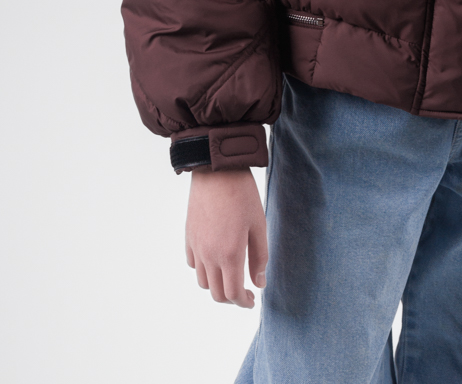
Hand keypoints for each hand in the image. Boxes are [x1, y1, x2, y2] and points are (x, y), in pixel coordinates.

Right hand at [185, 166, 267, 307]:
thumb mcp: (259, 225)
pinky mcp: (189, 237)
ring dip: (217, 285)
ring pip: (203, 281)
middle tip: (244, 291)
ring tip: (231, 275)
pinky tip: (216, 259)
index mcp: (230, 254)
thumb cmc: (242, 195)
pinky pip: (193, 264)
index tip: (252, 300)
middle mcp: (209, 256)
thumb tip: (259, 283)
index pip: (233, 294)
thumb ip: (260, 257)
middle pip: (216, 293)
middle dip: (231, 298)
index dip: (243, 303)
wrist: (216, 171)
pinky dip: (204, 270)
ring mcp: (196, 247)